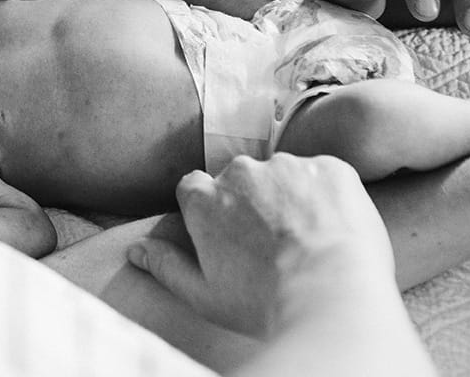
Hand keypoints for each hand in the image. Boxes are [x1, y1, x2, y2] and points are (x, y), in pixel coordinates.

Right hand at [126, 154, 396, 338]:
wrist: (334, 298)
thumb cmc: (264, 302)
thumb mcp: (205, 294)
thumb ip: (166, 265)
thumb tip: (135, 250)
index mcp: (204, 198)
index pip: (194, 188)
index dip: (210, 211)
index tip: (228, 234)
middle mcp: (240, 171)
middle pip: (240, 179)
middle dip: (252, 202)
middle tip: (272, 243)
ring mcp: (287, 166)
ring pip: (283, 175)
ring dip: (290, 197)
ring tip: (307, 239)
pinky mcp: (330, 168)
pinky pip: (323, 175)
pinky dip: (326, 196)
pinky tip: (333, 229)